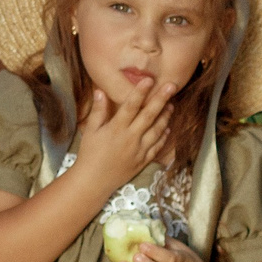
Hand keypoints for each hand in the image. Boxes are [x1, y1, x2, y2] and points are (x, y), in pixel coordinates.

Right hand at [72, 75, 180, 192]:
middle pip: (149, 115)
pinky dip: (164, 136)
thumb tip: (100, 91)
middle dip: (161, 99)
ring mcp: (139, 150)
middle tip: (171, 86)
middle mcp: (130, 138)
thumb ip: (98, 111)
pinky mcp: (143, 160)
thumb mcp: (90, 131)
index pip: (130, 106)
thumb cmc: (89, 154)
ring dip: (165, 116)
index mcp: (116, 128)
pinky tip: (168, 128)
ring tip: (172, 104)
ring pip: (157, 130)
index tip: (149, 79)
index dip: (140, 92)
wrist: (94, 181)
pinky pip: (157, 147)